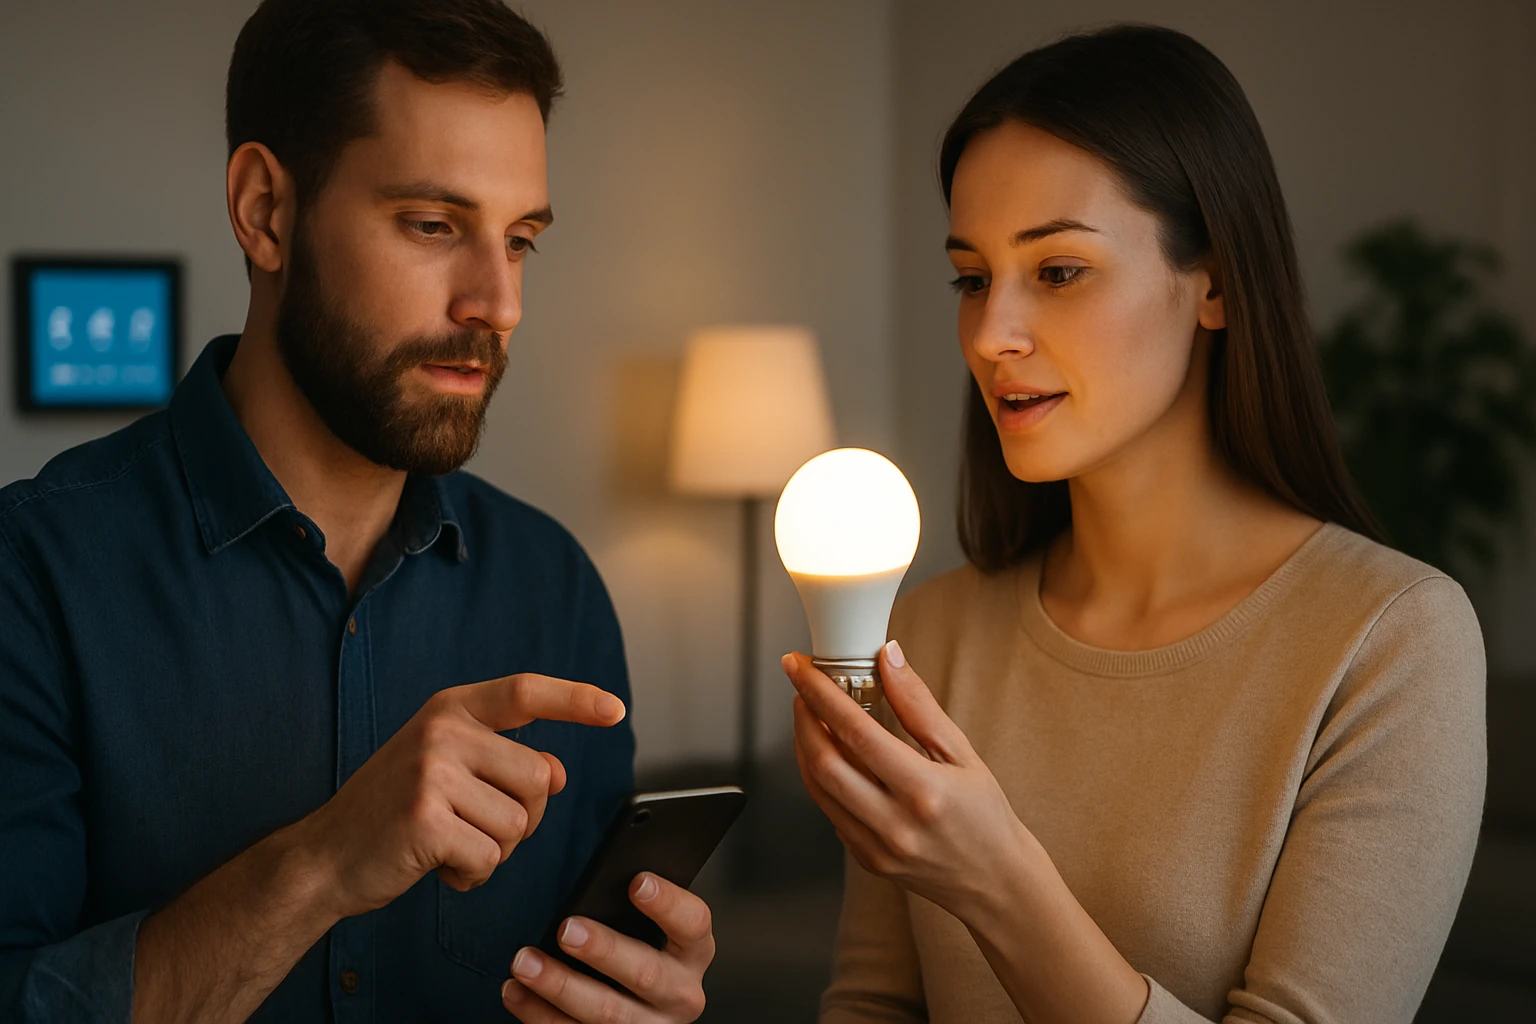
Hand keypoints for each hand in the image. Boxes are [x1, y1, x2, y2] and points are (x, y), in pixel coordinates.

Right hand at [293, 673, 626, 918]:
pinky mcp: (426, 820)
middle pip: (538, 780)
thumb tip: (557, 773)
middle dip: (520, 818)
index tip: (615, 709)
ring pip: (518, 825)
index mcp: (449, 711)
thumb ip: (500, 761)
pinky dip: (472, 874)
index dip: (574, 699)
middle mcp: (441, 732)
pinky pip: (490, 857)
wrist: (323, 858)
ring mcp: (432, 773)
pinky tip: (436, 864)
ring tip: (446, 843)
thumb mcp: (446, 770)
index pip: (525, 692)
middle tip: (471, 826)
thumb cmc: (392, 814)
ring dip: (492, 850)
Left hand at [501, 872, 712, 1022]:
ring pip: (606, 1013)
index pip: (693, 924)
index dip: (668, 903)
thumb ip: (630, 909)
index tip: (638, 882)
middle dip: (603, 950)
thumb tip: (597, 878)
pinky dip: (539, 1014)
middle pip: (646, 974)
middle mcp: (679, 995)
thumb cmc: (638, 952)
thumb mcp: (647, 930)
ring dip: (560, 985)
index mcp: (692, 953)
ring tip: (524, 961)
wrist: (639, 1009)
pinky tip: (515, 991)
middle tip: (567, 929)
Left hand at [785, 642, 1031, 918]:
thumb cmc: (986, 815)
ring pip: (819, 789)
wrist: (996, 881)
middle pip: (824, 763)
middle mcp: (896, 823)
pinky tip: (830, 756)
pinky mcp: (866, 860)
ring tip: (810, 717)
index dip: (821, 694)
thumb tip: (889, 658)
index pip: (857, 732)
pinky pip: (830, 812)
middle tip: (802, 689)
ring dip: (805, 747)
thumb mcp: (962, 752)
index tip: (801, 667)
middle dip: (803, 718)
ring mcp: (877, 847)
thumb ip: (919, 705)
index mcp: (924, 790)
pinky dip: (821, 778)